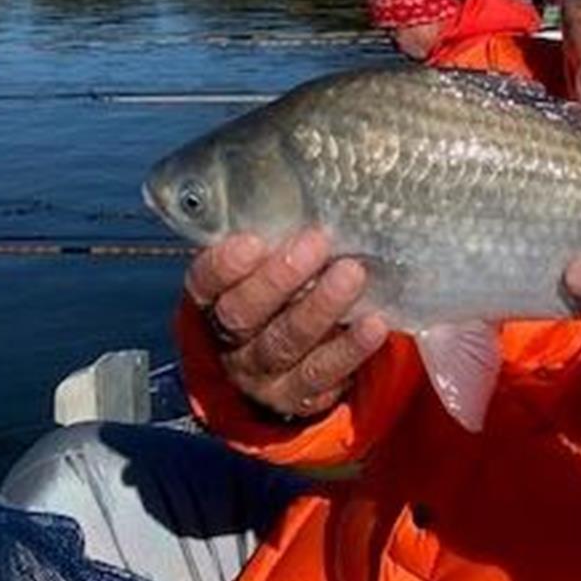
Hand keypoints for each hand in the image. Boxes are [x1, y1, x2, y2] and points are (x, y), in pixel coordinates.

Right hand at [183, 228, 388, 419]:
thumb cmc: (285, 291)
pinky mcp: (299, 395)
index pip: (206, 282)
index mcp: (214, 300)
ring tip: (352, 273)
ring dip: (320, 307)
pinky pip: (323, 373)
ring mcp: (263, 373)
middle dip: (279, 277)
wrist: (289, 365)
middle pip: (243, 313)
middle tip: (316, 242)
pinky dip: (350, 348)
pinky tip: (375, 324)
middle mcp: (232, 339)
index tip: (252, 240)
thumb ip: (278, 239)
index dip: (224, 264)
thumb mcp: (270, 265)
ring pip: (284, 343)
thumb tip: (320, 185)